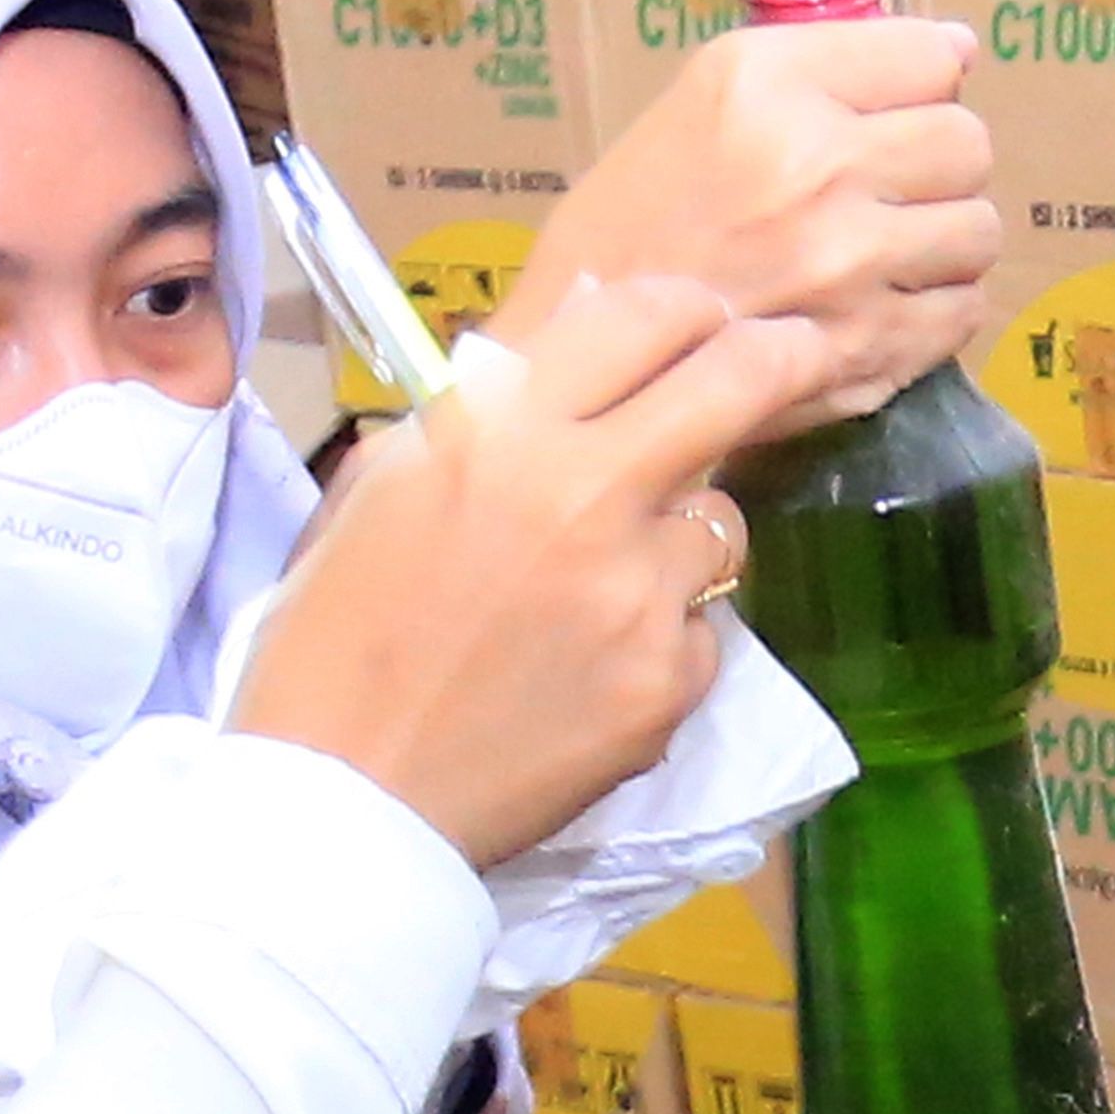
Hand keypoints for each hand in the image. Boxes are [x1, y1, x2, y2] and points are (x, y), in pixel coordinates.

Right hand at [227, 277, 829, 866]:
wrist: (339, 803)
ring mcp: (636, 589)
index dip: (687, 310)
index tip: (704, 324)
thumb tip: (564, 351)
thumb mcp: (377, 494)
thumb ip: (475, 417)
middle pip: (739, 379)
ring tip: (621, 578)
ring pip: (725, 520)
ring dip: (690, 531)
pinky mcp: (667, 680)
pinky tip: (595, 674)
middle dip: (778, 357)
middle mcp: (581, 490)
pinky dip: (663, 643)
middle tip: (788, 360)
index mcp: (496, 431)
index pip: (645, 313)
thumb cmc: (326, 646)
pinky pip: (702, 631)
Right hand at [491, 21, 997, 436]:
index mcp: (764, 89)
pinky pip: (962, 309)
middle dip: (934, 166)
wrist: (580, 364)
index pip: (932, 57)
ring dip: (941, 241)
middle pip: (967, 142)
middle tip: (881, 192)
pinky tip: (879, 308)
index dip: (914, 89)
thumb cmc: (629, 229)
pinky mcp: (866, 348)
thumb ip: (821, 65)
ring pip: (978, 229)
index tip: (883, 117)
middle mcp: (813, 167)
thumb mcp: (698, 103)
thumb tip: (957, 50)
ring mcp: (846, 265)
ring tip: (881, 254)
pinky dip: (933, 310)